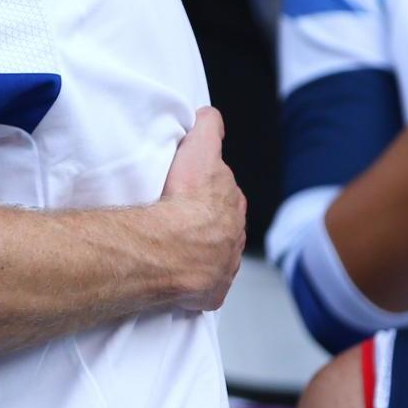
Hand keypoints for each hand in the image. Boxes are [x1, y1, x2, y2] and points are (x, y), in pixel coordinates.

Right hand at [158, 107, 246, 311]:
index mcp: (233, 204)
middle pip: (222, 226)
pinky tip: (179, 276)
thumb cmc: (185, 200)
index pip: (225, 194)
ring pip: (215, 256)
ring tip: (174, 249)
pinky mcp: (212, 293)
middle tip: (178, 220)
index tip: (191, 192)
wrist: (173, 248)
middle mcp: (234, 237)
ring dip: (199, 253)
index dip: (208, 191)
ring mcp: (224, 267)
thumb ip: (208, 128)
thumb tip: (209, 115)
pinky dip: (195, 283)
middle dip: (206, 224)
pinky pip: (205, 287)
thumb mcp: (200, 148)